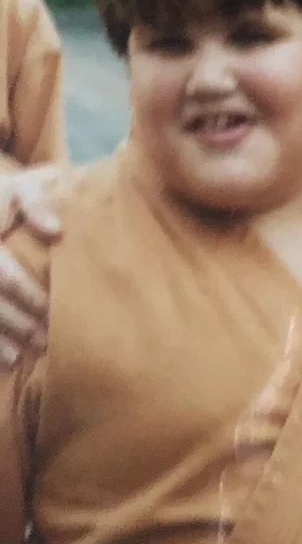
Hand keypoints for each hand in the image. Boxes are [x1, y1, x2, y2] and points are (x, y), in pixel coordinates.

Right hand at [0, 165, 60, 367]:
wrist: (2, 194)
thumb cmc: (18, 191)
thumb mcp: (28, 185)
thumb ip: (38, 201)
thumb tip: (54, 230)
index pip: (3, 275)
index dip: (25, 295)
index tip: (51, 310)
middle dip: (15, 322)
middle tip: (45, 341)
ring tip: (21, 357)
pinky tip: (6, 358)